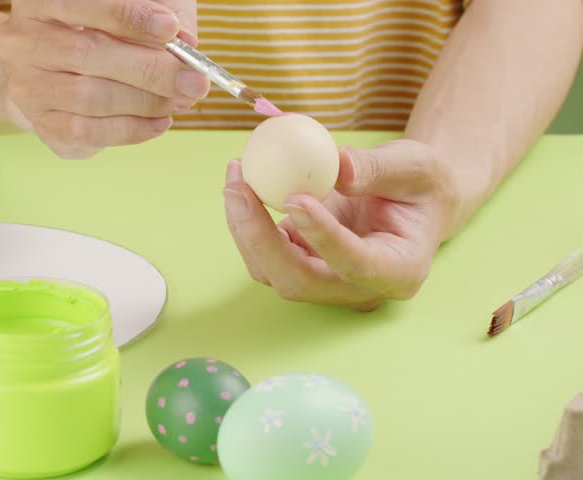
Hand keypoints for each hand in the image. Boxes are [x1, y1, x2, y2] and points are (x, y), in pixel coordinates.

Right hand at [0, 0, 208, 158]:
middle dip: (150, 69)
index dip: (128, 17)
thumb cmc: (99, 32)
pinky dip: (131, 129)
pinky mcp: (41, 122)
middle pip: (88, 54)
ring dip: (144, 102)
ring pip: (89, 98)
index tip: (170, 29)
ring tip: (179, 99)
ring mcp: (27, 86)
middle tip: (193, 80)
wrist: (52, 71)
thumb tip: (185, 44)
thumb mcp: (123, 11)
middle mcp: (22, 41)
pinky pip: (89, 132)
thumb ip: (153, 16)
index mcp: (40, 0)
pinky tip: (158, 121)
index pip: (81, 4)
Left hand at [223, 139, 458, 310]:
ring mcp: (327, 283)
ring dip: (245, 228)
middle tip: (238, 188)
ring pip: (273, 272)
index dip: (323, 237)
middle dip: (261, 239)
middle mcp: (359, 289)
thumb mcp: (415, 166)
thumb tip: (337, 165)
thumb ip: (378, 169)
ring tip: (236, 175)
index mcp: (399, 271)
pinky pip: (266, 254)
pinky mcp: (303, 267)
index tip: (295, 199)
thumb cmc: (421, 186)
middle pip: (299, 281)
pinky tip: (242, 184)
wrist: (413, 201)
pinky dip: (248, 221)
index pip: (356, 264)